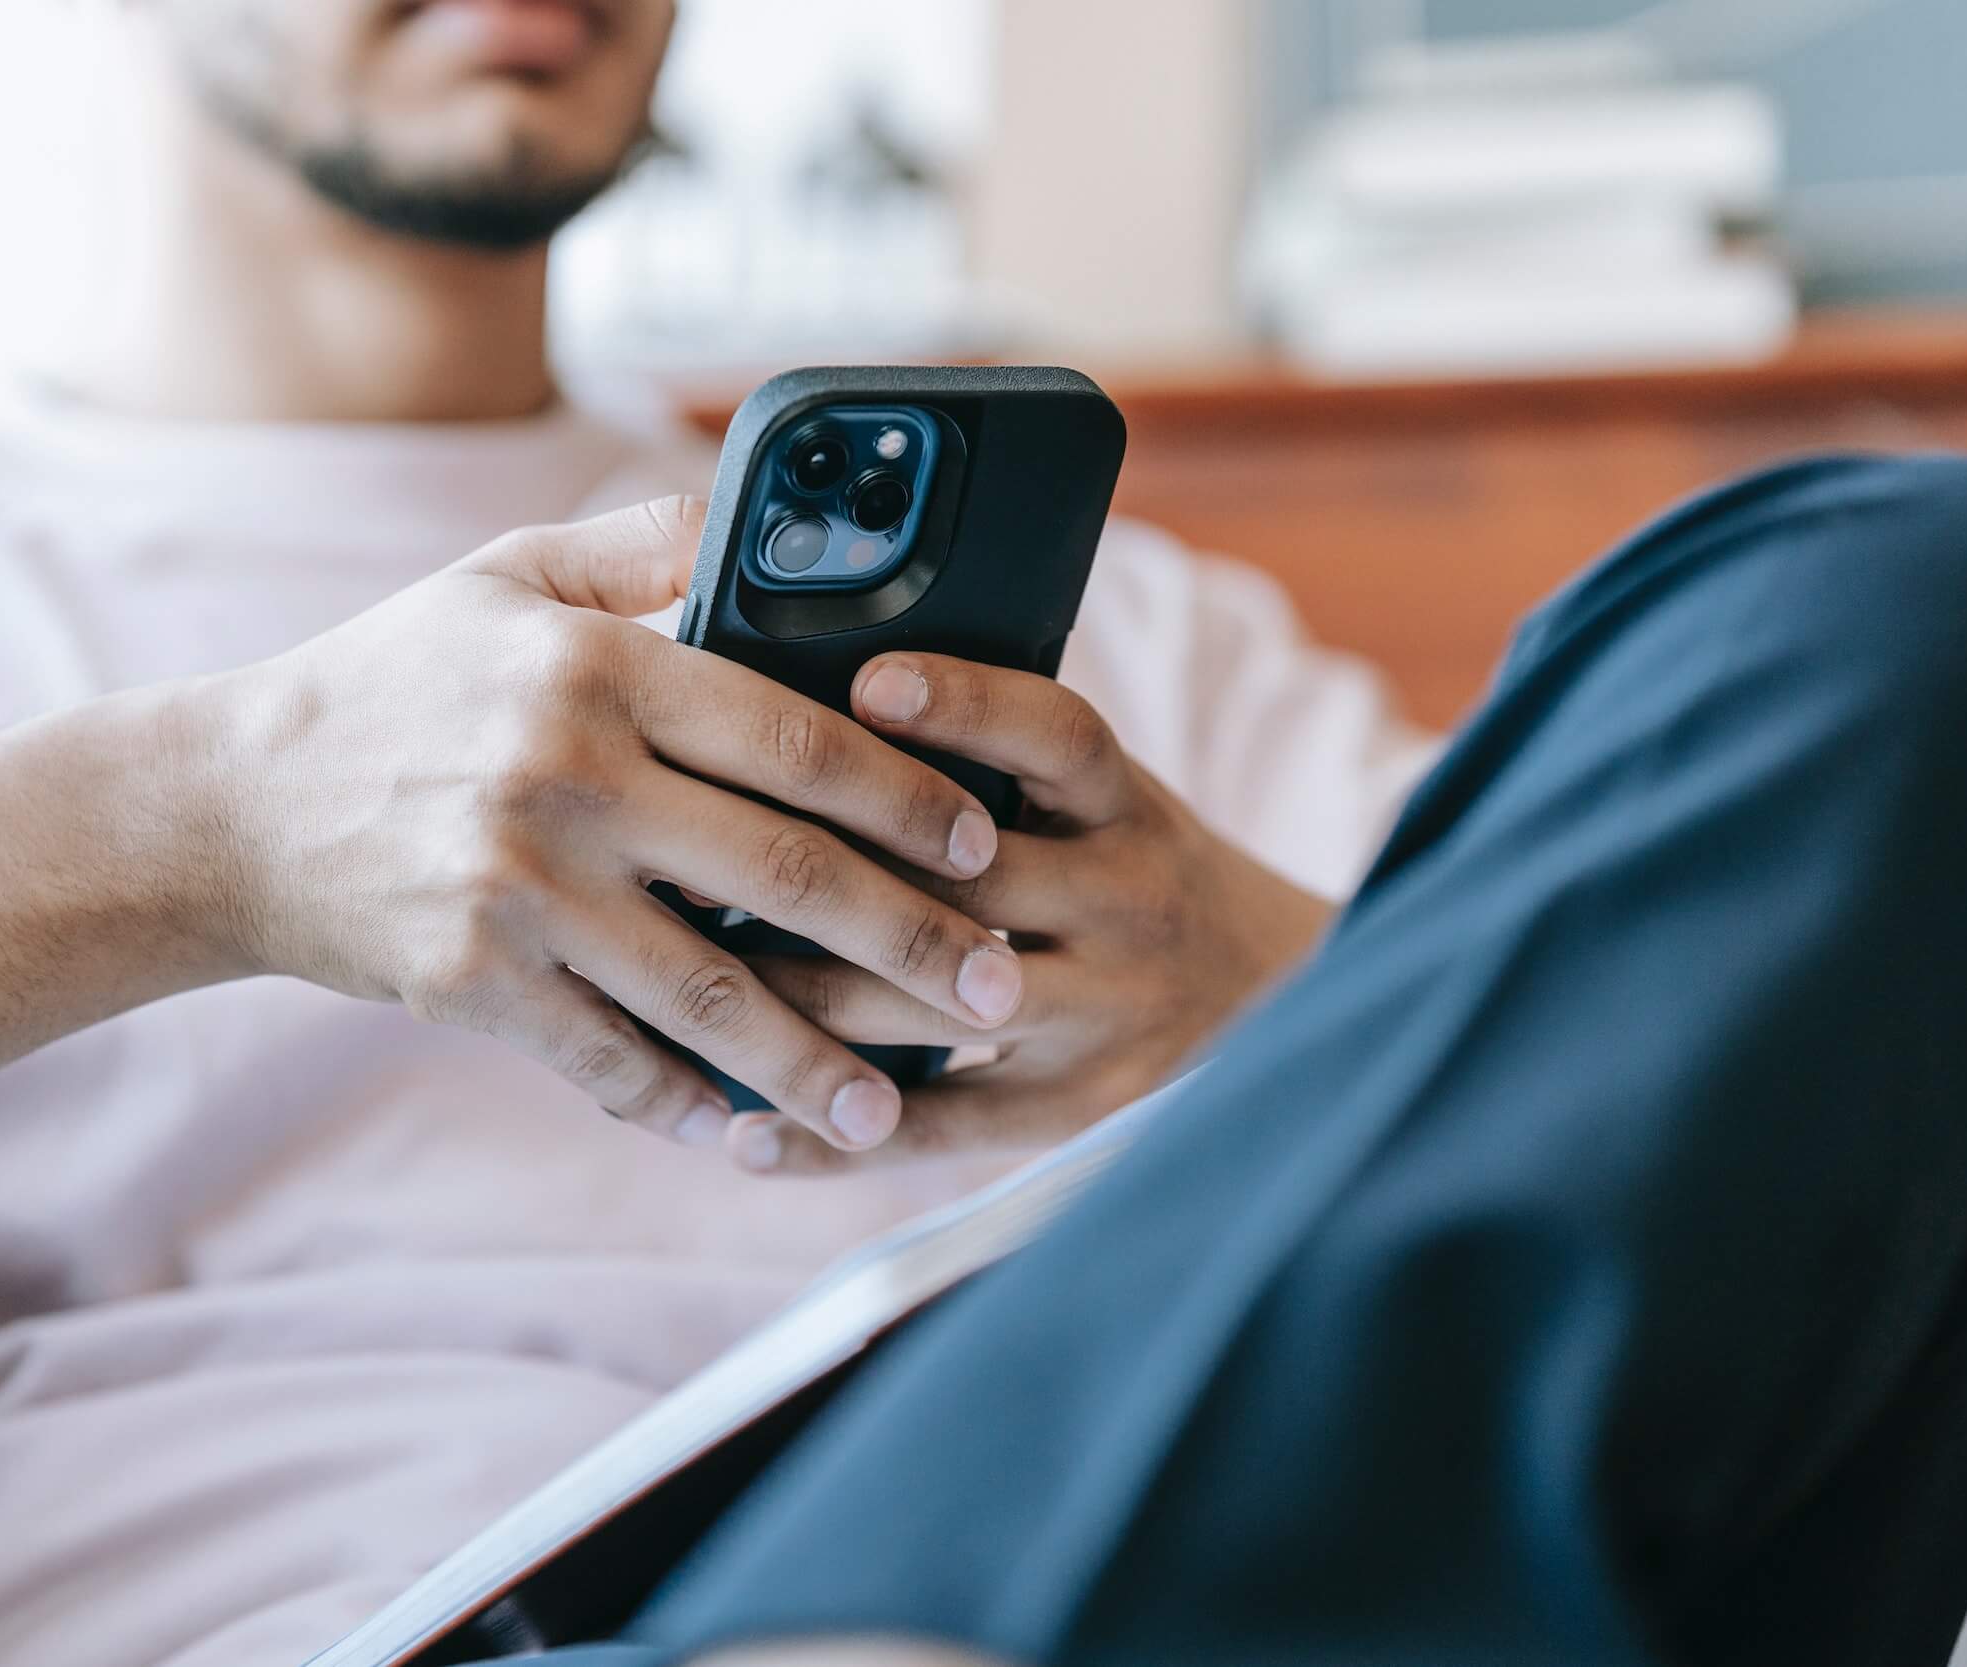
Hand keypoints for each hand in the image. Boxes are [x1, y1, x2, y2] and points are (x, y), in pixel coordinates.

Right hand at [199, 499, 1027, 1154]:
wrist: (226, 806)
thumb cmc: (392, 681)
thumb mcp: (505, 578)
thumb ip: (644, 542)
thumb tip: (771, 518)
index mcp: (597, 664)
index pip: (798, 736)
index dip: (910, 796)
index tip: (986, 843)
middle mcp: (566, 774)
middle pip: (785, 874)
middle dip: (914, 943)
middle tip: (1005, 992)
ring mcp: (517, 888)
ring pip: (710, 993)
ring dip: (819, 1063)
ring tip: (898, 1112)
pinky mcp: (471, 983)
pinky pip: (609, 1061)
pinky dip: (688, 1108)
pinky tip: (756, 1140)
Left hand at [727, 653, 1335, 1174]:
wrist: (1284, 996)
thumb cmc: (1138, 870)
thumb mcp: (1107, 799)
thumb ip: (1003, 763)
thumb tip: (826, 698)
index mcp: (1129, 807)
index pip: (1058, 736)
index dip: (966, 703)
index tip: (864, 684)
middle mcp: (1129, 904)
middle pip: (965, 885)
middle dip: (821, 873)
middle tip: (689, 853)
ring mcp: (1108, 1015)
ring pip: (930, 1009)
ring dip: (797, 1000)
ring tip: (683, 982)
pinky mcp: (1081, 1112)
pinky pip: (943, 1130)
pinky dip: (835, 1138)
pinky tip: (742, 1135)